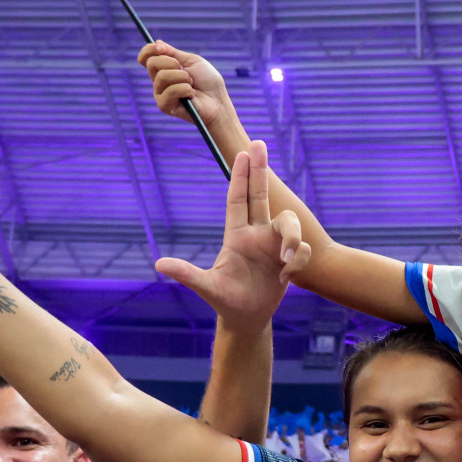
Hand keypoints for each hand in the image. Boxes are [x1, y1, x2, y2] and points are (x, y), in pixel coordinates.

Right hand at [140, 42, 238, 139]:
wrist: (217, 101)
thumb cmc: (207, 81)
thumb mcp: (191, 61)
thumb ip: (173, 53)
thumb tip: (157, 42)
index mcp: (163, 68)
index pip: (146, 58)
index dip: (149, 50)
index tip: (161, 48)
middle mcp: (158, 81)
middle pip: (151, 63)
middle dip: (172, 63)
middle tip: (186, 72)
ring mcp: (160, 93)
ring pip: (162, 76)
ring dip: (182, 77)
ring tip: (192, 84)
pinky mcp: (164, 106)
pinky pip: (170, 91)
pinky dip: (185, 89)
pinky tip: (191, 94)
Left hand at [155, 142, 309, 328]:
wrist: (247, 318)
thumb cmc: (225, 300)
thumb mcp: (207, 287)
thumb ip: (187, 274)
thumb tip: (159, 264)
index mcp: (236, 236)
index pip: (237, 200)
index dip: (240, 177)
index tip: (243, 153)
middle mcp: (256, 235)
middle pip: (260, 196)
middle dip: (260, 171)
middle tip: (259, 143)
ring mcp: (274, 245)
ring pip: (289, 223)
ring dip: (291, 238)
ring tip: (284, 262)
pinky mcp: (290, 259)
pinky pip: (301, 250)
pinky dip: (297, 262)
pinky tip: (285, 279)